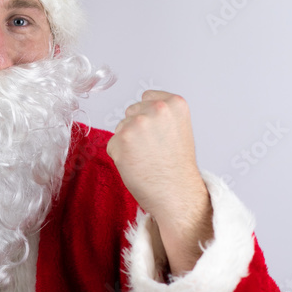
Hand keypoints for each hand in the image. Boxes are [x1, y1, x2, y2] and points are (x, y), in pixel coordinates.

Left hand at [107, 90, 211, 274]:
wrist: (177, 193)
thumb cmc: (176, 166)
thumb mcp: (179, 128)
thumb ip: (161, 115)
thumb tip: (135, 111)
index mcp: (175, 103)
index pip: (147, 98)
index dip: (150, 119)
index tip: (161, 136)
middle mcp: (157, 109)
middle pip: (131, 112)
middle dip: (137, 130)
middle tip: (154, 151)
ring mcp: (138, 124)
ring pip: (120, 128)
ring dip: (128, 143)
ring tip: (147, 159)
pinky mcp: (121, 140)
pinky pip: (112, 145)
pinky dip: (120, 157)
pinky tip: (137, 166)